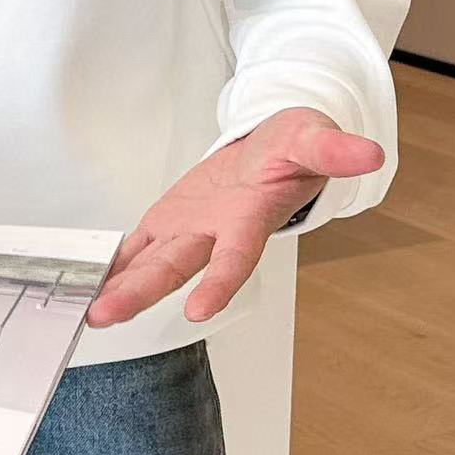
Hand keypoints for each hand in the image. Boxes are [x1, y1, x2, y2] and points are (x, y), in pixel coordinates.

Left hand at [86, 107, 383, 328]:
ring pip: (150, 264)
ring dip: (119, 288)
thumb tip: (368, 153)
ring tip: (87, 312)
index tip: (199, 309)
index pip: (236, 255)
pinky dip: (112, 265)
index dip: (220, 282)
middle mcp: (215, 232)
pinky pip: (136, 248)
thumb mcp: (313, 137)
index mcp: (250, 217)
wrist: (274, 152)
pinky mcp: (169, 222)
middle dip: (139, 293)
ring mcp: (188, 231)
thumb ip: (333, 148)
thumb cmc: (292, 150)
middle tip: (103, 317)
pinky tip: (87, 283)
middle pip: (175, 268)